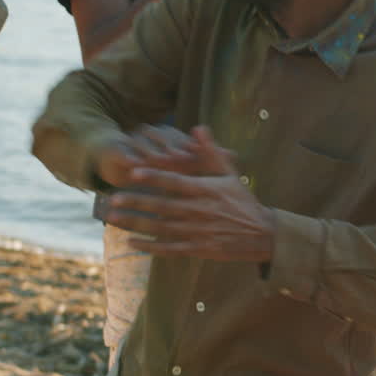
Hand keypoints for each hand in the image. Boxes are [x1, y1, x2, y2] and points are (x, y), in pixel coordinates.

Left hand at [103, 127, 276, 262]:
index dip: (154, 177)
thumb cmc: (244, 202)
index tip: (133, 173)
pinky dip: (150, 247)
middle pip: (162, 206)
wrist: (263, 234)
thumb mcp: (230, 173)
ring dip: (136, 223)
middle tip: (112, 200)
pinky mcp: (199, 248)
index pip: (176, 182)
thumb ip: (211, 152)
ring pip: (161, 228)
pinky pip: (170, 248)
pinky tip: (132, 242)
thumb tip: (198, 127)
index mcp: (206, 191)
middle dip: (136, 203)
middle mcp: (200, 211)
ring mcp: (198, 232)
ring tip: (114, 218)